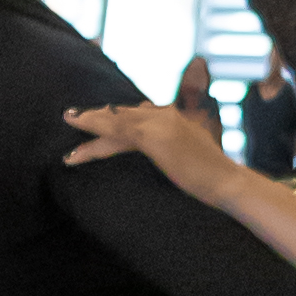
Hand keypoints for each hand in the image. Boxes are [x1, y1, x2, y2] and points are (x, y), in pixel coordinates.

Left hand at [64, 102, 238, 207]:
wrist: (227, 181)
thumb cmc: (213, 175)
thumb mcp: (193, 152)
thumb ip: (175, 144)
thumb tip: (162, 145)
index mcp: (174, 117)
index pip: (138, 113)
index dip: (115, 115)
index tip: (97, 115)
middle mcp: (166, 115)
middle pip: (124, 114)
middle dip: (97, 116)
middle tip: (72, 116)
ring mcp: (160, 123)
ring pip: (116, 119)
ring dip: (90, 121)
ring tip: (68, 121)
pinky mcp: (154, 137)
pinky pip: (117, 130)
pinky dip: (96, 130)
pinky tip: (79, 137)